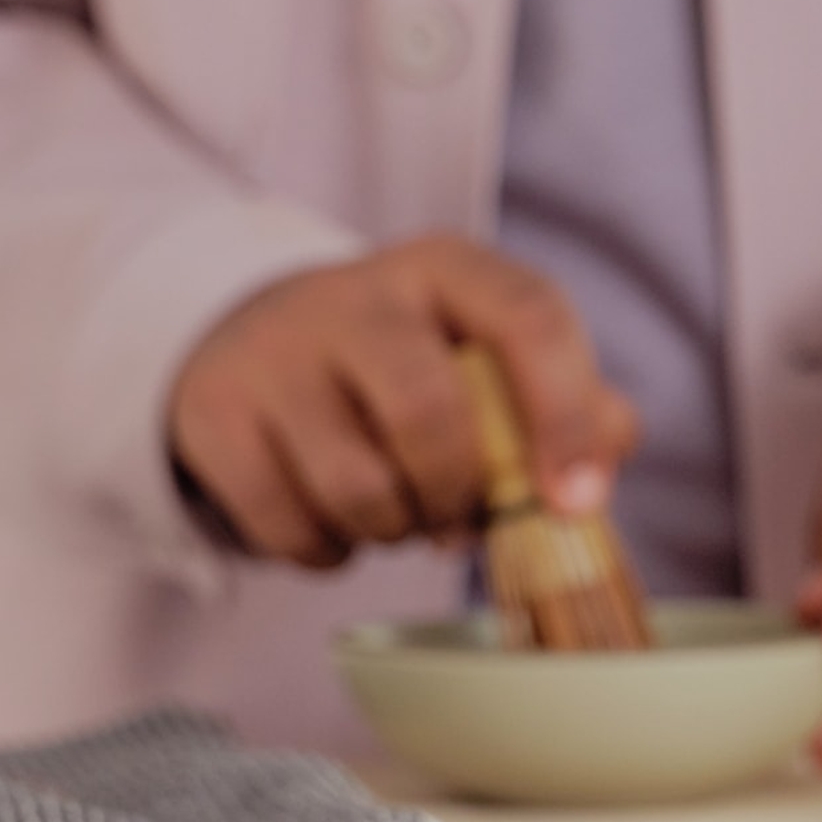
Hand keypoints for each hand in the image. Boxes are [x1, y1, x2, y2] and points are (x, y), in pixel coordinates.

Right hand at [167, 235, 636, 568]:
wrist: (254, 339)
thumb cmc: (407, 363)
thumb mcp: (488, 355)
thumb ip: (573, 400)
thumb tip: (609, 453)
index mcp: (448, 269)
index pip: (530, 319)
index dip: (565, 416)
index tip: (574, 500)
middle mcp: (358, 295)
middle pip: (430, 416)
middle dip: (459, 495)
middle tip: (459, 518)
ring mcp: (274, 352)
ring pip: (358, 486)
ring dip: (394, 531)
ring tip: (398, 514)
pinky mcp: (212, 414)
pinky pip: (288, 524)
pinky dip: (328, 552)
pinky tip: (338, 525)